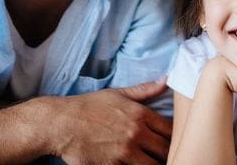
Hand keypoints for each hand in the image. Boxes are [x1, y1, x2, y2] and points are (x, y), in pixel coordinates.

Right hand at [38, 79, 172, 164]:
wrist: (61, 124)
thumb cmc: (88, 107)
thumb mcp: (117, 94)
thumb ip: (144, 90)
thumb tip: (166, 79)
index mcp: (140, 114)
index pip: (170, 129)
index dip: (175, 137)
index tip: (172, 140)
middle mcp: (136, 134)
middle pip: (165, 150)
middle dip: (167, 153)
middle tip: (163, 154)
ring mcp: (125, 152)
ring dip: (155, 164)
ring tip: (151, 161)